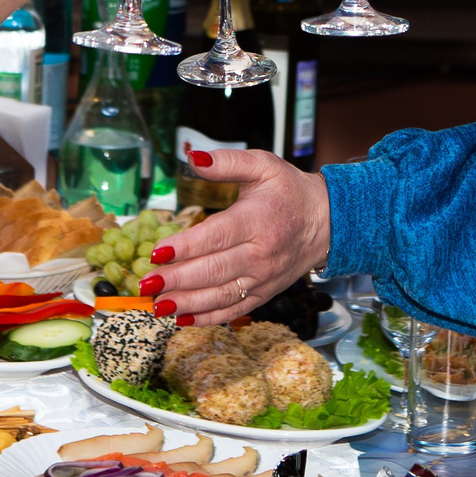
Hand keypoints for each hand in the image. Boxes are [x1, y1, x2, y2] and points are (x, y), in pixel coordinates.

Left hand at [146, 150, 328, 322]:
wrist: (328, 222)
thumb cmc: (290, 191)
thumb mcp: (263, 165)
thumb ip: (228, 162)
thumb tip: (193, 158)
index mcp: (258, 220)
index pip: (217, 236)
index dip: (187, 247)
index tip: (157, 253)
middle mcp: (261, 253)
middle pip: (214, 270)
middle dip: (177, 279)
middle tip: (146, 283)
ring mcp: (263, 278)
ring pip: (221, 295)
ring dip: (187, 303)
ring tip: (156, 306)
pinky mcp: (265, 293)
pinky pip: (234, 310)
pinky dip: (207, 318)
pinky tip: (182, 318)